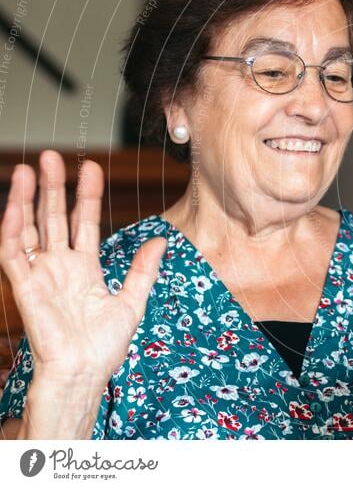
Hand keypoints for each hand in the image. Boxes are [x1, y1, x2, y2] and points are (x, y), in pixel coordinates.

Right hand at [0, 151, 165, 385]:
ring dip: (28, 200)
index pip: (84, 222)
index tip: (92, 167)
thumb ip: (143, 269)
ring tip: (31, 169)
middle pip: (54, 218)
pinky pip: (13, 254)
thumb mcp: (133, 301)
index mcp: (85, 268)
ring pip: (30, 229)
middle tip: (53, 156)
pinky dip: (12, 229)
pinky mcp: (25, 288)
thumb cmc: (105, 345)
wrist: (85, 372)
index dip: (87, 195)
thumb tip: (161, 239)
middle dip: (54, 187)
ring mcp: (41, 275)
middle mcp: (60, 267)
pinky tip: (15, 205)